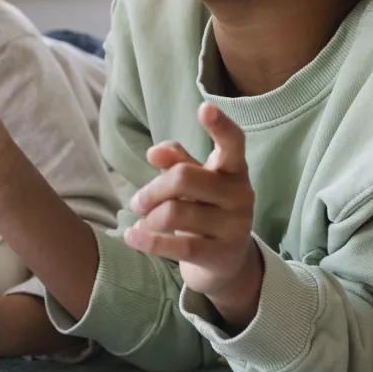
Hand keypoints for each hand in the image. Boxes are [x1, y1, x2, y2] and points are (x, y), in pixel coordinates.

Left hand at [123, 102, 262, 325]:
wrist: (226, 264)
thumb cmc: (206, 212)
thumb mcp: (194, 184)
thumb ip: (178, 163)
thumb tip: (155, 151)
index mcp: (234, 171)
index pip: (233, 143)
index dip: (220, 125)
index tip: (204, 108)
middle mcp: (240, 196)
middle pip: (184, 178)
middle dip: (152, 189)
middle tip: (137, 202)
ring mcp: (234, 227)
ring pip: (175, 213)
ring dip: (148, 218)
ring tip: (141, 223)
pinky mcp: (221, 255)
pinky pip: (178, 246)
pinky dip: (148, 241)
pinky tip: (132, 237)